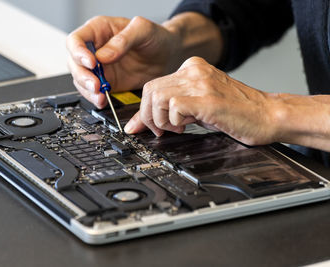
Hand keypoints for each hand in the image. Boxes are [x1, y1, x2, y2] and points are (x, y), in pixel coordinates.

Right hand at [66, 16, 181, 108]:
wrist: (168, 56)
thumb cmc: (156, 37)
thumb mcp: (143, 31)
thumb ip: (123, 40)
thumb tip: (103, 56)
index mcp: (99, 30)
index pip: (76, 40)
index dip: (78, 52)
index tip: (91, 63)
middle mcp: (95, 49)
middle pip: (74, 63)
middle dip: (82, 76)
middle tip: (96, 85)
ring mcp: (100, 68)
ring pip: (81, 80)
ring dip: (87, 90)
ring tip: (100, 95)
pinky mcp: (107, 83)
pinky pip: (93, 92)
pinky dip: (96, 98)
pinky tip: (103, 100)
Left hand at [124, 57, 279, 145]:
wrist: (269, 115)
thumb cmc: (237, 113)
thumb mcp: (199, 106)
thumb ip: (173, 108)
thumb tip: (144, 123)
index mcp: (192, 68)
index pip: (153, 85)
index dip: (144, 109)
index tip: (142, 126)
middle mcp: (194, 71)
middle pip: (149, 90)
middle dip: (149, 116)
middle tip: (162, 130)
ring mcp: (201, 83)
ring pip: (157, 96)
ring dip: (161, 119)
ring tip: (177, 128)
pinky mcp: (207, 98)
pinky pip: (173, 106)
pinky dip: (174, 121)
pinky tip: (188, 126)